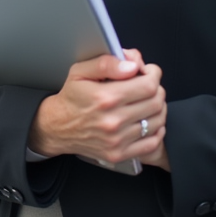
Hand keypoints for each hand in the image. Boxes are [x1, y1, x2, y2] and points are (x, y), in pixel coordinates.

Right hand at [28, 48, 166, 166]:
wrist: (58, 127)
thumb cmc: (72, 97)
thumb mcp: (81, 71)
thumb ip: (107, 63)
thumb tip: (132, 65)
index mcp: (105, 97)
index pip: (148, 85)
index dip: (153, 74)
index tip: (148, 71)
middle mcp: (113, 121)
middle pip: (156, 102)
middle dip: (157, 89)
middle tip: (148, 85)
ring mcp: (117, 140)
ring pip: (157, 121)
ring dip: (158, 108)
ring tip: (147, 101)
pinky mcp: (119, 154)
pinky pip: (152, 143)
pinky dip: (156, 130)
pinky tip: (147, 121)